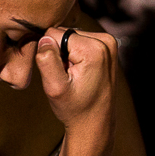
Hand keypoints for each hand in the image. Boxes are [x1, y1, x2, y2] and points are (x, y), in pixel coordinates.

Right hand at [36, 25, 116, 144]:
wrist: (94, 122)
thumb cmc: (75, 108)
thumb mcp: (55, 88)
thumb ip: (47, 60)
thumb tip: (44, 38)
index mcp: (94, 48)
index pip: (54, 33)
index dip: (50, 53)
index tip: (60, 72)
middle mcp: (106, 40)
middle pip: (64, 33)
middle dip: (60, 53)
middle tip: (67, 76)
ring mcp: (109, 43)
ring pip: (71, 37)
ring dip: (67, 55)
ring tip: (74, 76)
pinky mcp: (108, 47)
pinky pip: (80, 41)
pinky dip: (75, 55)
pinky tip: (80, 72)